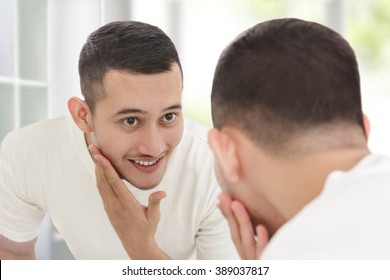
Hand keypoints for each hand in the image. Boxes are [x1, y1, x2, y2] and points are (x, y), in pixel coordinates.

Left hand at [88, 144, 169, 258]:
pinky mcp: (108, 208)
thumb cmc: (147, 229)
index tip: (99, 155)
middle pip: (103, 179)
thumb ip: (155, 203)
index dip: (106, 167)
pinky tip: (100, 171)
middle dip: (98, 162)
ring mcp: (110, 206)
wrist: (136, 245)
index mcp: (126, 204)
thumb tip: (162, 193)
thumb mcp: (154, 216)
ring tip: (95, 154)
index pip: (114, 181)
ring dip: (97, 168)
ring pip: (100, 184)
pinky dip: (99, 178)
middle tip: (92, 147)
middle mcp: (115, 204)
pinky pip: (102, 190)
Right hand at [218, 193, 267, 258]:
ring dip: (242, 222)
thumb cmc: (271, 264)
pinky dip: (262, 242)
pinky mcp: (267, 268)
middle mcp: (248, 258)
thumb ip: (245, 231)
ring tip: (236, 204)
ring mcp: (256, 262)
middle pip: (237, 235)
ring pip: (247, 242)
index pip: (234, 230)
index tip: (222, 196)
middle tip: (225, 196)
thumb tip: (230, 212)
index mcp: (246, 252)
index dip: (227, 213)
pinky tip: (261, 227)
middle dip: (230, 215)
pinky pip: (264, 255)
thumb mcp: (256, 249)